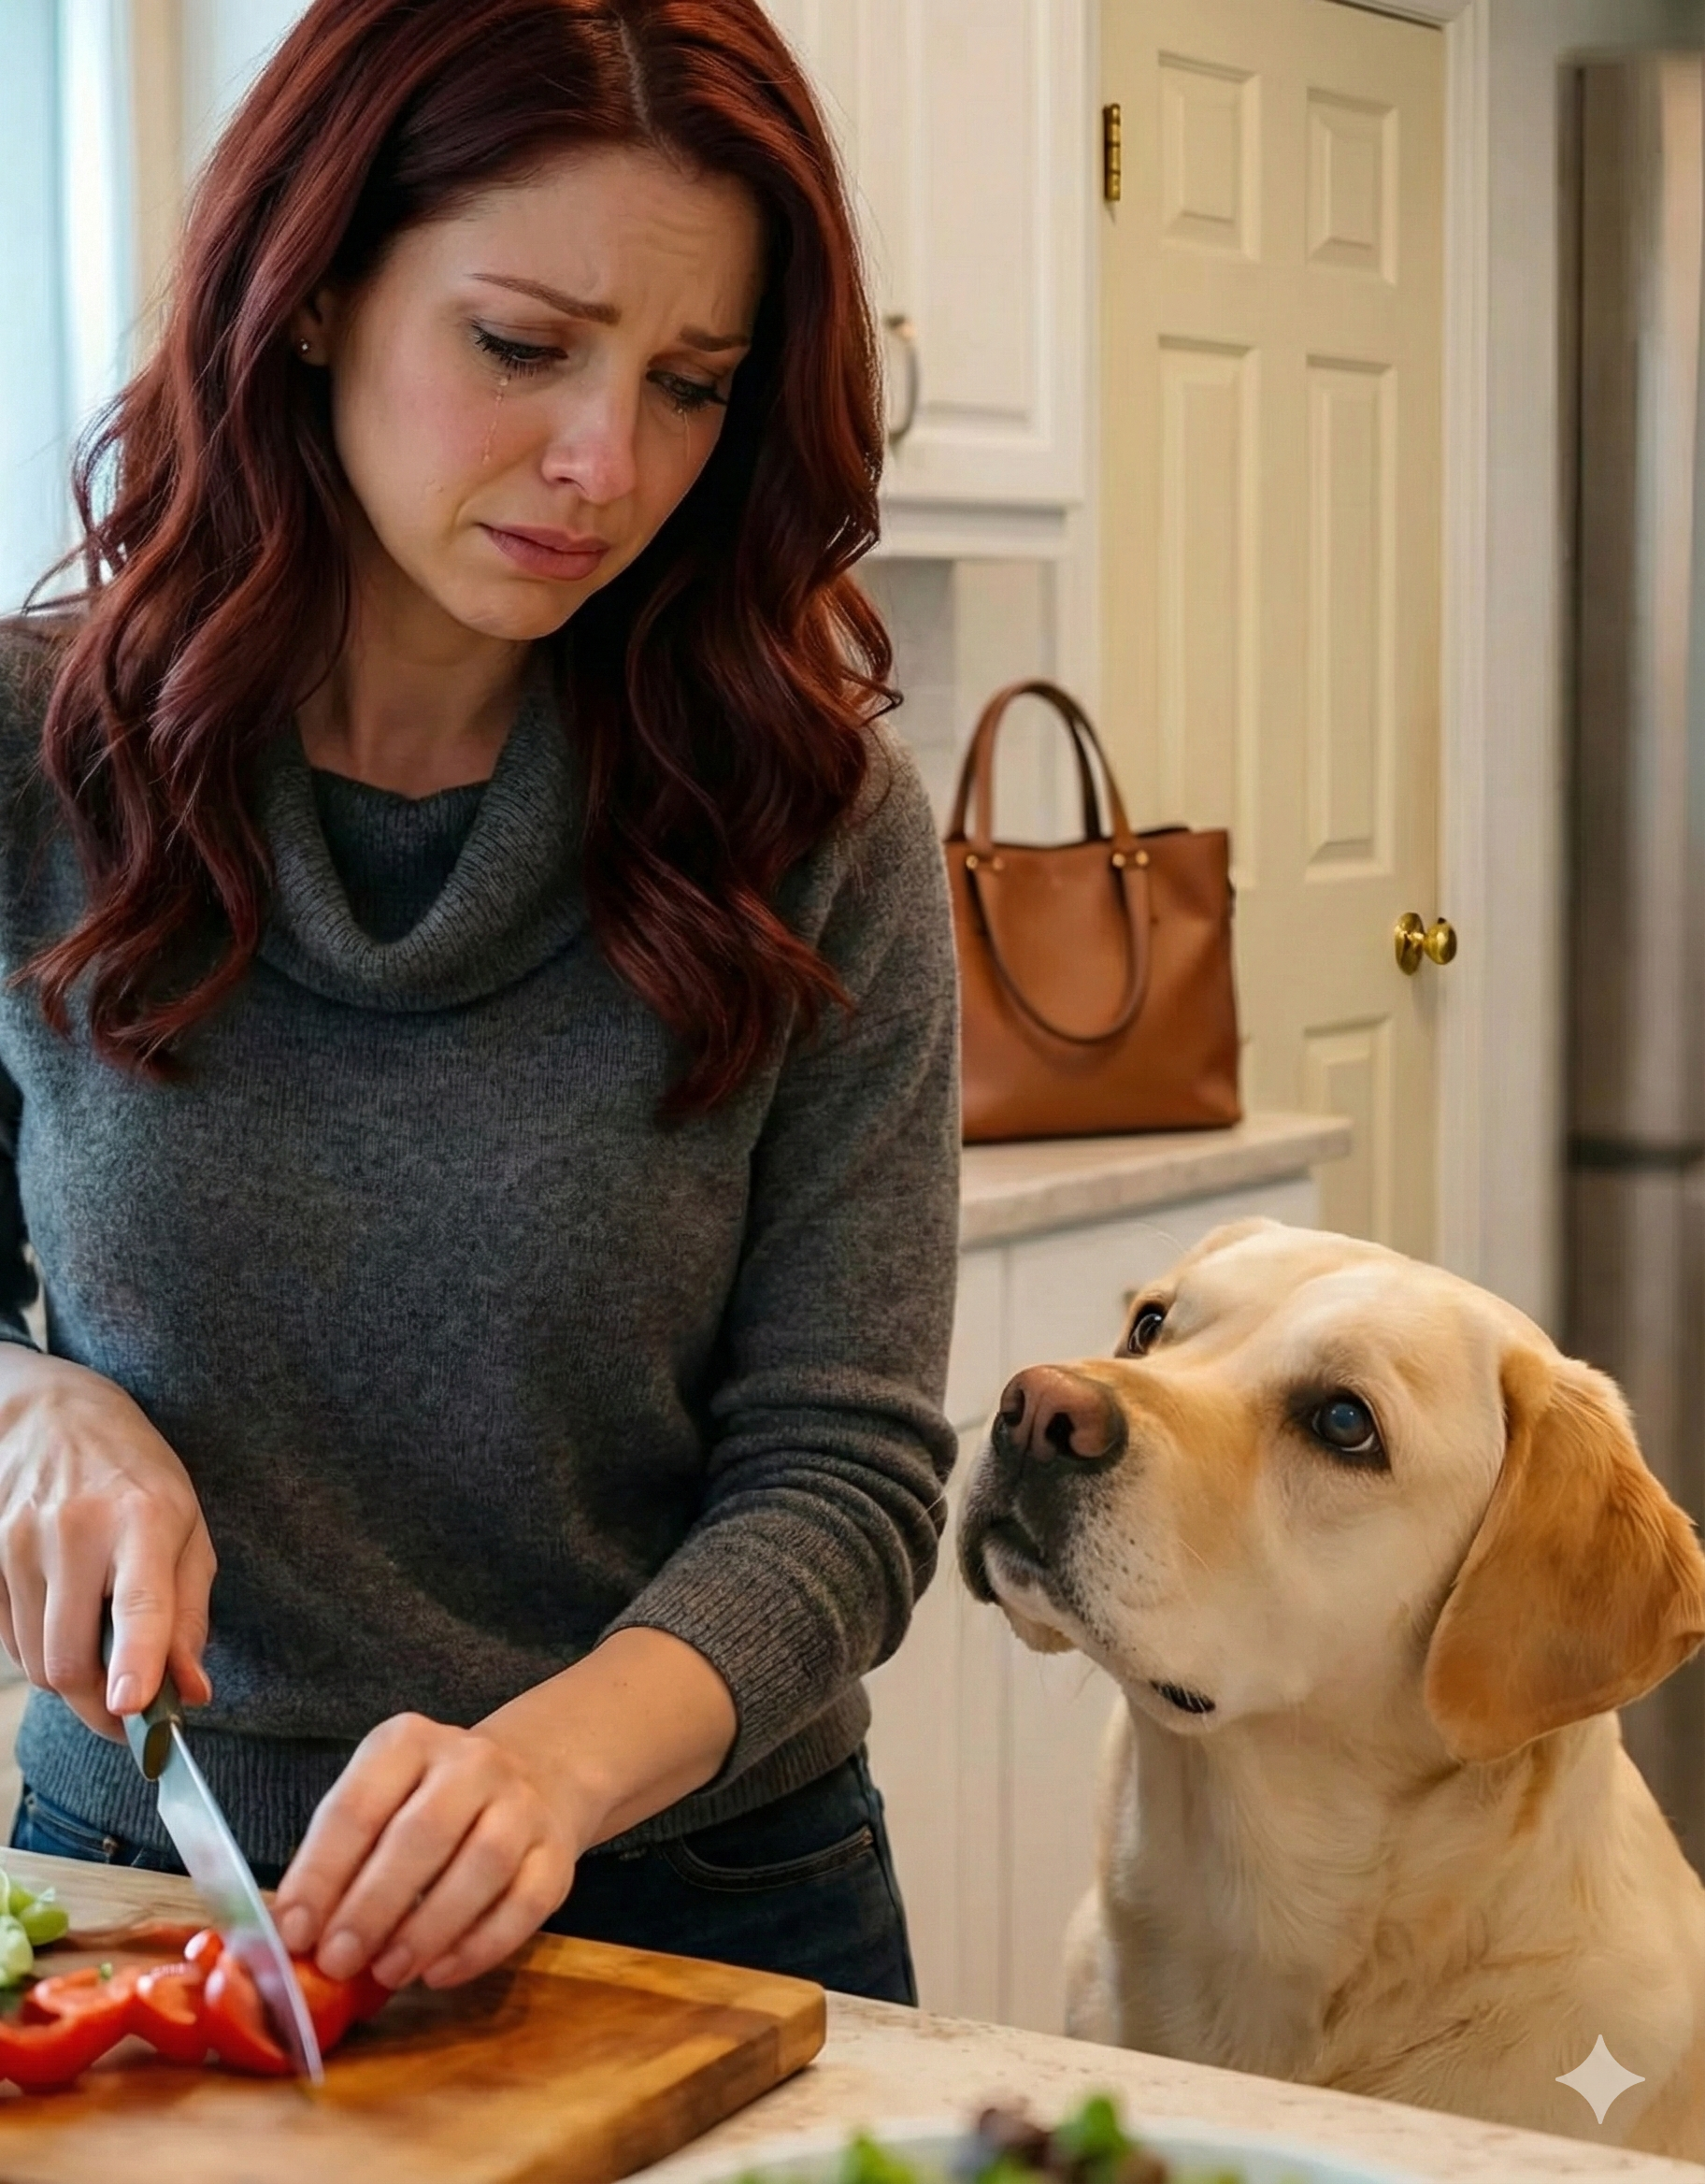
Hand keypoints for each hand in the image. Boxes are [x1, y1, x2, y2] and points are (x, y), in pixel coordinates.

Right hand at [0, 1347, 215, 1738]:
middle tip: (130, 1713)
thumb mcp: (188, 1528)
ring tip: (102, 1645)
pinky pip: (9, 1641)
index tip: (132, 1706)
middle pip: (70, 1659)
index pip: (138, 1602)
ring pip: (36, 1662)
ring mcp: (20, 1543)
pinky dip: (40, 1650)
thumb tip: (192, 1692)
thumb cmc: (136, 1477)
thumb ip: (189, 1615)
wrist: (53, 1414)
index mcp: (144, 1520)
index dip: (136, 1661)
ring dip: (71, 1677)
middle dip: (99, 1705)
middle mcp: (76, 1532)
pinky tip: (64, 1616)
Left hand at [271, 1715, 579, 1991]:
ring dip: (428, 1927)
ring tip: (387, 1973)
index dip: (321, 1873)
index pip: (357, 1806)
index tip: (294, 1932)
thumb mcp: (379, 1803)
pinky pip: (525, 1902)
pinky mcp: (556, 1852)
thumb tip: (293, 1936)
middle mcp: (471, 1762)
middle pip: (422, 1833)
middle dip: (373, 1904)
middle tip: (337, 1962)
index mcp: (408, 1743)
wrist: (532, 1778)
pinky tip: (440, 1973)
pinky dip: (480, 1945)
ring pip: (483, 1863)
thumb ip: (339, 1860)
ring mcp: (522, 1803)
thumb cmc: (427, 1803)